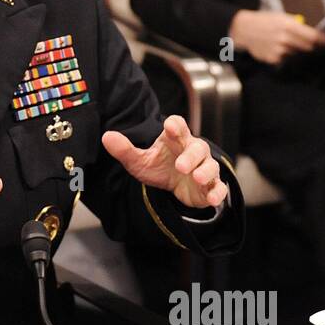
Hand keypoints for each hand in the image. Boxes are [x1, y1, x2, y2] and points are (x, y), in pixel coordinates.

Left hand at [102, 116, 227, 210]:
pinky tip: (212, 198)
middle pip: (198, 148)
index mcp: (176, 140)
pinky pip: (218, 188)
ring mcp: (204, 168)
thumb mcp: (139, 161)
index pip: (179, 126)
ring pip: (210, 166)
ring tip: (196, 177)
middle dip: (191, 155)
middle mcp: (193, 151)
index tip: (169, 127)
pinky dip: (218, 192)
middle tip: (180, 166)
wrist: (174, 187)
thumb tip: (106, 137)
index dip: (175, 126)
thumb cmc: (160, 166)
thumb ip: (125, 150)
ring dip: (205, 171)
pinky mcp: (210, 186)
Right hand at [228, 9, 324, 64]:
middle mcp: (285, 38)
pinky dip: (285, 57)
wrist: (244, 29)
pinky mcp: (272, 59)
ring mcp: (278, 50)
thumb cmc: (265, 21)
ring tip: (289, 46)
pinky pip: (286, 60)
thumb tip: (313, 35)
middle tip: (309, 46)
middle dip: (310, 47)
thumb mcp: (281, 17)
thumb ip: (297, 25)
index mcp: (289, 25)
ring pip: (297, 55)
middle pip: (307, 47)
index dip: (322, 40)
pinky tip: (278, 50)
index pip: (313, 36)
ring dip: (297, 52)